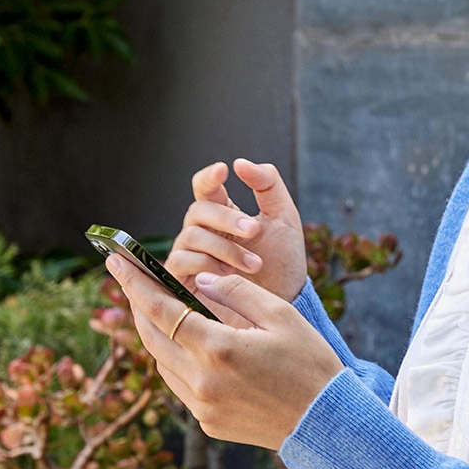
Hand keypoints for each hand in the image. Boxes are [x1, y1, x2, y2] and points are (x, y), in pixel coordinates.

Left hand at [105, 254, 342, 450]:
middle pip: (152, 337)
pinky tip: (189, 345)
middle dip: (138, 305)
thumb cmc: (310, 363)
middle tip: (131, 279)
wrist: (327, 422)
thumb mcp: (281, 315)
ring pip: (162, 363)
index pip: (162, 310)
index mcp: (218, 349)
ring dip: (157, 334)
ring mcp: (202, 407)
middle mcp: (201, 382)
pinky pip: (180, 385)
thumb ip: (237, 292)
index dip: (136, 283)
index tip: (117, 260)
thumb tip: (203, 280)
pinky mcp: (208, 423)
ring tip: (160, 309)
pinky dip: (177, 360)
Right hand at [165, 159, 308, 317]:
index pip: (205, 187)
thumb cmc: (283, 262)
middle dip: (226, 218)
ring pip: (191, 236)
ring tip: (255, 265)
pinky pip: (182, 262)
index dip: (209, 176)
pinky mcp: (186, 281)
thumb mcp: (283, 217)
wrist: (285, 305)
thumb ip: (267, 184)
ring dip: (225, 247)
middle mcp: (204, 232)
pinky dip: (207, 265)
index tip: (224, 170)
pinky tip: (230, 277)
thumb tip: (239, 163)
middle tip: (254, 230)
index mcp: (224, 214)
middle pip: (198, 210)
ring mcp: (192, 256)